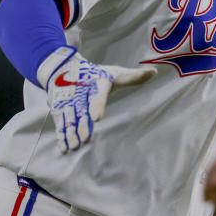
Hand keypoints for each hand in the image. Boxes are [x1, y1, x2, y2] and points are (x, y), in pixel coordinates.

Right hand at [38, 47, 156, 152]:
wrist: (65, 67)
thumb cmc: (96, 74)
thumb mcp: (115, 74)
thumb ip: (133, 77)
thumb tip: (155, 72)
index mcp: (97, 83)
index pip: (99, 94)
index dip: (97, 105)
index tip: (97, 118)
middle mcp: (81, 92)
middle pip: (82, 110)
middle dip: (82, 124)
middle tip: (86, 139)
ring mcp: (68, 101)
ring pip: (70, 118)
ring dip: (71, 132)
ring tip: (75, 146)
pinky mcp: (59, 108)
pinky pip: (61, 122)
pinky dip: (62, 135)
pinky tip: (64, 148)